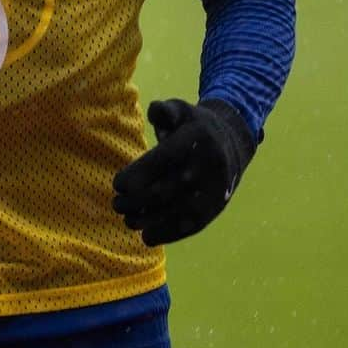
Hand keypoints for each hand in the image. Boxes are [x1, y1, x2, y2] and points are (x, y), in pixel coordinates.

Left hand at [112, 99, 256, 246]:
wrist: (231, 144)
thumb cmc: (192, 127)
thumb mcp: (181, 110)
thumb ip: (165, 110)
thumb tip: (156, 112)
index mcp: (195, 137)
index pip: (163, 159)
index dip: (138, 174)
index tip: (117, 185)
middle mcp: (207, 164)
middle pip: (167, 189)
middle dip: (136, 201)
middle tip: (116, 204)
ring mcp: (214, 188)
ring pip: (178, 211)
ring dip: (149, 220)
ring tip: (128, 220)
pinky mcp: (217, 206)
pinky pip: (192, 225)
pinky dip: (169, 234)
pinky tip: (147, 237)